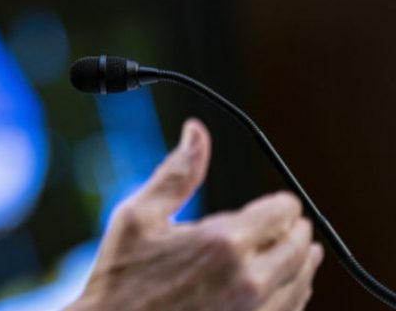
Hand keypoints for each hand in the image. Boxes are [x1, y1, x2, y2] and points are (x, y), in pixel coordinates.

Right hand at [68, 119, 323, 310]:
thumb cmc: (120, 277)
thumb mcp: (138, 216)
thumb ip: (177, 173)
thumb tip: (196, 131)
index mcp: (222, 242)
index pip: (283, 212)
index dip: (282, 203)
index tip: (276, 205)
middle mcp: (247, 279)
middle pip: (301, 245)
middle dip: (295, 230)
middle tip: (289, 225)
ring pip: (302, 280)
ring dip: (301, 261)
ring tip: (296, 251)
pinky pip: (292, 309)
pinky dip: (294, 293)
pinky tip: (282, 285)